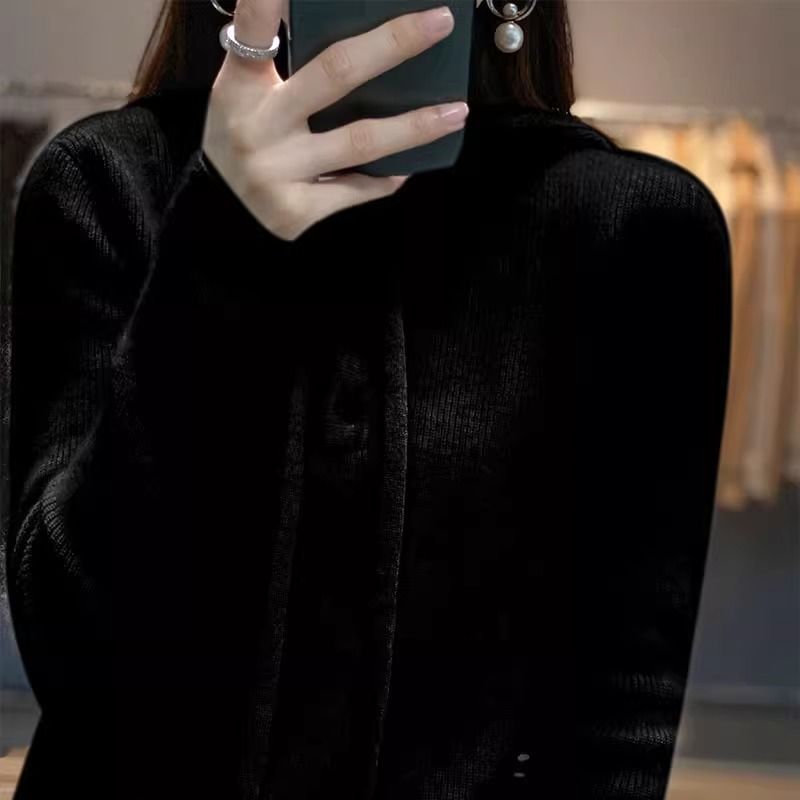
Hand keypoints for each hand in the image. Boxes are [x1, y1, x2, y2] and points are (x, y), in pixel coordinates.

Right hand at [201, 0, 467, 240]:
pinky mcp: (296, 211)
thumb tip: (359, 39)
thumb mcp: (245, 96)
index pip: (255, 29)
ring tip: (456, 112)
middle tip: (438, 22)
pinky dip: (388, 175)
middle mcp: (258, 127)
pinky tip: (412, 162)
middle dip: (393, 45)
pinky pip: (357, 189)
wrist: (216, 215)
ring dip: (416, 126)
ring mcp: (278, 172)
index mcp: (241, 87)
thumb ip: (281, 65)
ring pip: (361, 141)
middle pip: (335, 74)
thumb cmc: (242, 140)